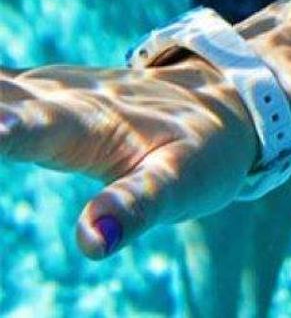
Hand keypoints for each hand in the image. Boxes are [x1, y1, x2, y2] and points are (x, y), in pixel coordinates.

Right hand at [0, 60, 260, 257]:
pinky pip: (6, 84)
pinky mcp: (52, 90)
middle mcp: (68, 95)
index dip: (5, 127)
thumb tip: (94, 241)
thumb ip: (138, 206)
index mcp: (92, 121)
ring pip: (3, 83)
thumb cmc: (208, 146)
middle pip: (7, 95)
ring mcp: (58, 86)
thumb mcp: (183, 180)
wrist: (233, 99)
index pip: (37, 126)